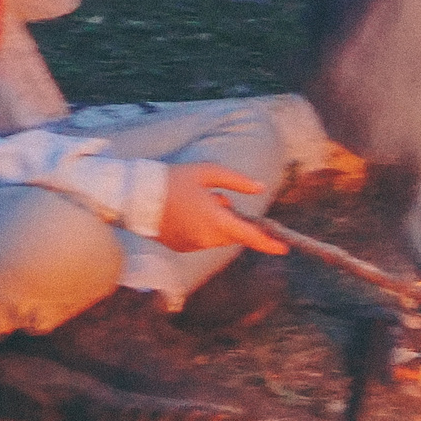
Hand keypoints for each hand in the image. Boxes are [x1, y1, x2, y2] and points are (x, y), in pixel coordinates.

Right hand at [160, 164, 287, 255]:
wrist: (136, 196)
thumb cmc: (173, 180)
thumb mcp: (208, 172)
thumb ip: (237, 182)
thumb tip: (260, 188)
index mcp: (215, 220)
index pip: (249, 236)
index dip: (268, 243)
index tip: (284, 248)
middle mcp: (206, 238)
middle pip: (232, 233)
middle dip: (231, 219)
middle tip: (215, 197)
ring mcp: (192, 245)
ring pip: (216, 237)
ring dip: (216, 223)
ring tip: (196, 202)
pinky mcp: (181, 247)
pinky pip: (201, 240)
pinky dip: (201, 229)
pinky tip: (186, 212)